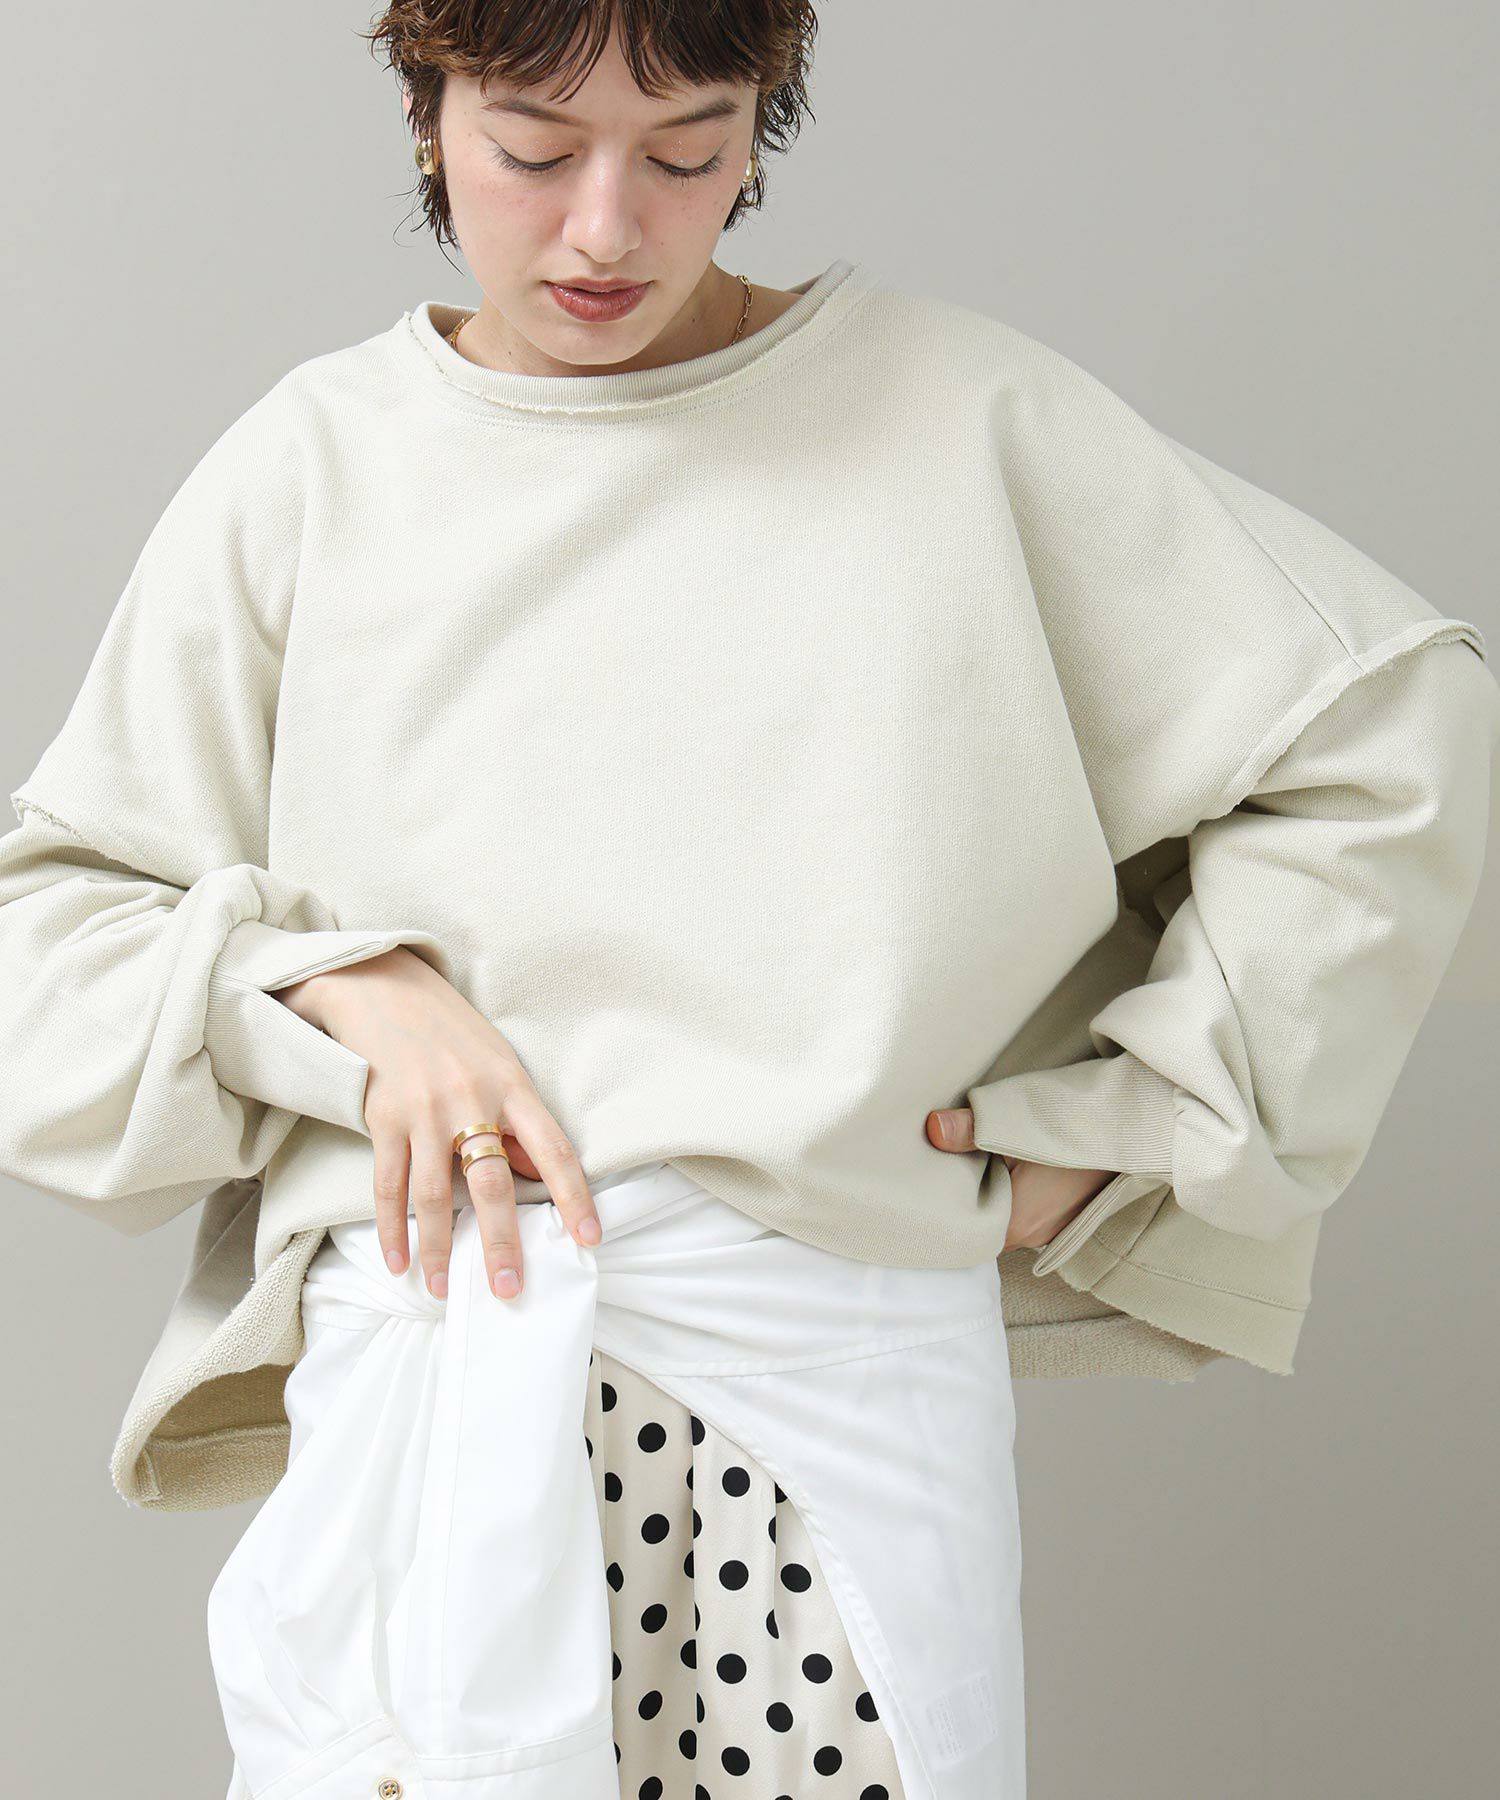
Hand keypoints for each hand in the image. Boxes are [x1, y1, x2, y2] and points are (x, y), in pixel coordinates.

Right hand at [273, 947, 599, 1302]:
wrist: (382, 990)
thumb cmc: (451, 1033)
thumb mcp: (499, 1063)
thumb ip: (517, 1119)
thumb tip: (535, 1176)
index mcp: (513, 1086)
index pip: (554, 1149)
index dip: (574, 1196)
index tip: (589, 1237)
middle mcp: (471, 1100)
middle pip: (491, 1184)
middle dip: (501, 1242)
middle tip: (507, 1289)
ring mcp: (424, 1111)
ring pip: (433, 1196)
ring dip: (438, 1250)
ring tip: (444, 1290)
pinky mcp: (384, 1118)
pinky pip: (389, 1185)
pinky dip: (392, 1228)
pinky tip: (399, 1260)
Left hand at [925, 1107, 1115, 1250]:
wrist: (1134, 1132)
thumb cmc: (1077, 1131)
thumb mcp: (1019, 1124)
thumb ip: (972, 1130)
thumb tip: (932, 1128)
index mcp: (1016, 1224)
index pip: (966, 1232)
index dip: (947, 1209)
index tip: (932, 1187)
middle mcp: (1034, 1237)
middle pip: (984, 1225)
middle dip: (967, 1200)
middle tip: (947, 1169)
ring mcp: (1053, 1228)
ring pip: (1006, 1217)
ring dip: (993, 1195)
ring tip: (976, 1165)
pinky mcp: (1065, 1216)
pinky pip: (1026, 1211)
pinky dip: (1014, 1194)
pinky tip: (1008, 1166)